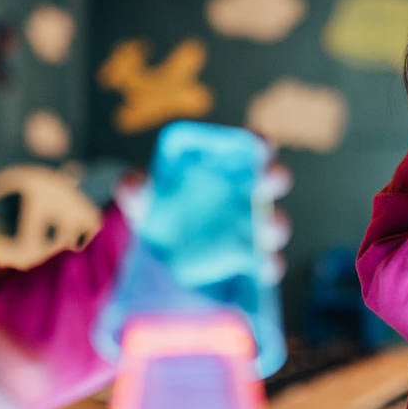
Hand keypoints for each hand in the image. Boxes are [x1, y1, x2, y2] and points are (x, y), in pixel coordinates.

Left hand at [112, 160, 292, 283]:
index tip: (260, 144)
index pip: (250, 147)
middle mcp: (247, 195)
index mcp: (226, 169)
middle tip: (268, 177)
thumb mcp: (144, 200)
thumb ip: (137, 189)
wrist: (162, 258)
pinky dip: (270, 265)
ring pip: (274, 223)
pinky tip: (265, 266)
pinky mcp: (252, 263)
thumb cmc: (161, 214)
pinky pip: (268, 264)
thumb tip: (132, 182)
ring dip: (275, 224)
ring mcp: (253, 230)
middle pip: (271, 180)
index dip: (259, 142)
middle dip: (274, 176)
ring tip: (266, 228)